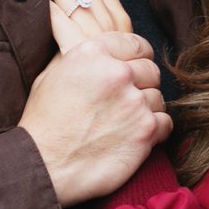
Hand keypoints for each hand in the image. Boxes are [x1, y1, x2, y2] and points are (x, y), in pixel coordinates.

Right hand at [19, 29, 169, 206]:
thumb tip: (93, 46)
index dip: (137, 58)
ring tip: (126, 123)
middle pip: (150, 70)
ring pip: (158, 97)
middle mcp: (117, 72)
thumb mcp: (52, 74)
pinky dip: (156, 130)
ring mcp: (134, 101)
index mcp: (94, 52)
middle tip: (127, 101)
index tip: (134, 69)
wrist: (42, 165)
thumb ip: (80, 57)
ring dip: (147, 109)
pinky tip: (138, 137)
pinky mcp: (145, 130)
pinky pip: (166, 123)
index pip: (136, 44)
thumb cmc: (43, 123)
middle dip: (142, 84)